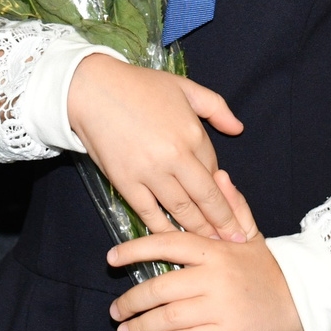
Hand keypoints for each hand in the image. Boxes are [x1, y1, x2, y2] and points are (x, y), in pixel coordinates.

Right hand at [67, 51, 246, 241]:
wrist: (92, 89)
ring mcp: (150, 172)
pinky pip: (149, 214)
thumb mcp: (184, 87)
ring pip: (182, 210)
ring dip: (199, 230)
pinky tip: (175, 239)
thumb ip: (216, 107)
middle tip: (235, 240)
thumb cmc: (139, 86)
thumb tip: (238, 129)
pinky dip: (164, 230)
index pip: (214, 170)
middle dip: (223, 222)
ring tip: (211, 244)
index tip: (231, 207)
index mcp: (192, 134)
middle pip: (206, 198)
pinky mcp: (126, 183)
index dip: (222, 189)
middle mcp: (175, 157)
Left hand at [108, 173, 300, 330]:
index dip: (134, 250)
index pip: (166, 244)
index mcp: (215, 250)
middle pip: (160, 287)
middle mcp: (214, 277)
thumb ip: (232, 205)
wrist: (302, 301)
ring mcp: (220, 307)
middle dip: (131, 300)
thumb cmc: (269, 268)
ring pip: (168, 317)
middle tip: (115, 310)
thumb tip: (219, 175)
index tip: (111, 258)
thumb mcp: (251, 233)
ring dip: (140, 325)